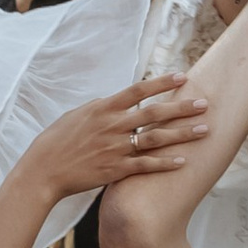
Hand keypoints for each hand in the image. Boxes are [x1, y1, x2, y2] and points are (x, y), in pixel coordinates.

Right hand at [20, 76, 209, 203]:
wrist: (44, 170)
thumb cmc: (57, 141)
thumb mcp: (77, 115)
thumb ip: (101, 108)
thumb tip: (117, 101)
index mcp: (102, 108)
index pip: (137, 90)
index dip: (161, 83)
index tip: (182, 77)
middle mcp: (112, 126)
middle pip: (153, 113)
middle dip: (181, 107)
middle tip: (204, 103)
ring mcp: (115, 148)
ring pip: (155, 139)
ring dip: (181, 134)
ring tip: (203, 130)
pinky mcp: (115, 169)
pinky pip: (145, 165)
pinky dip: (164, 163)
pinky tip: (183, 161)